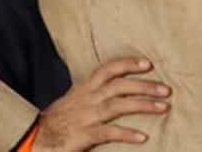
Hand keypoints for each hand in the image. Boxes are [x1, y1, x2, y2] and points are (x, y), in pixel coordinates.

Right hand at [33, 57, 170, 150]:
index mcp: (86, 88)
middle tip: (167, 90)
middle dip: (145, 86)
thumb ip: (97, 91)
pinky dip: (126, 134)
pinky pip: (108, 133)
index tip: (149, 64)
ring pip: (118, 106)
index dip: (128, 64)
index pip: (108, 69)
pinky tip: (142, 137)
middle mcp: (88, 99)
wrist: (34, 138)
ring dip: (143, 105)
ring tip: (164, 108)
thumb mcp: (77, 98)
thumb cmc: (61, 118)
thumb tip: (122, 85)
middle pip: (120, 86)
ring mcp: (86, 116)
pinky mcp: (83, 135)